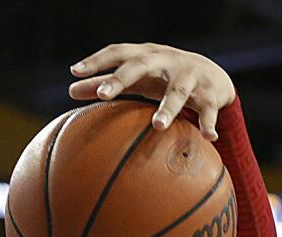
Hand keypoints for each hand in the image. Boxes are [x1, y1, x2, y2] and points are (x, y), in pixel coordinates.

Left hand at [68, 42, 235, 139]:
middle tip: (102, 94)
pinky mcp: (210, 92)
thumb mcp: (136, 79)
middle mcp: (166, 61)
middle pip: (141, 66)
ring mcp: (190, 76)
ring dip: (169, 107)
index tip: (75, 72)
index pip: (118, 52)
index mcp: (145, 56)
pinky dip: (208, 122)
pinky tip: (208, 138)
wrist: (211, 74)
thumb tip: (70, 89)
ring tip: (159, 126)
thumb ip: (105, 83)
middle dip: (121, 78)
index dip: (97, 60)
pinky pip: (209, 109)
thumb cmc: (161, 77)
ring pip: (179, 90)